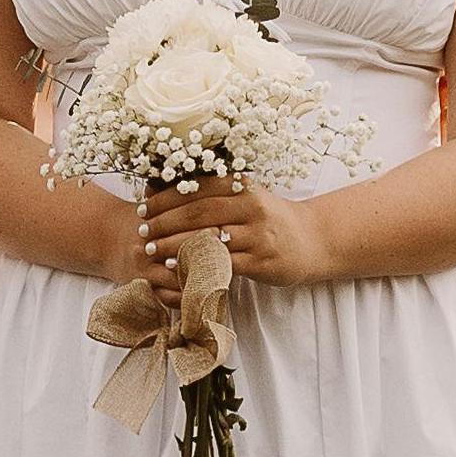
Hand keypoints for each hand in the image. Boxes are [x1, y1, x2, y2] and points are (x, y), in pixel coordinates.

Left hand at [143, 182, 336, 289]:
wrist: (312, 240)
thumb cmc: (269, 218)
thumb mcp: (246, 197)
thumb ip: (214, 192)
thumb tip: (165, 187)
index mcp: (243, 187)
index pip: (197, 188)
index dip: (166, 197)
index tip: (143, 207)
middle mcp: (251, 207)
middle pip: (199, 213)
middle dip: (165, 222)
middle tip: (142, 231)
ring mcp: (258, 235)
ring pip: (208, 239)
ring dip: (175, 245)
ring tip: (152, 250)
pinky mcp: (262, 261)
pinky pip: (223, 264)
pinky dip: (197, 266)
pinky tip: (177, 269)